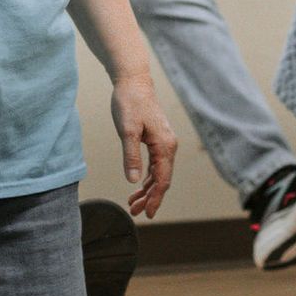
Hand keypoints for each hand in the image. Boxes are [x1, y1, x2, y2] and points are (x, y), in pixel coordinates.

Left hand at [111, 72, 177, 217]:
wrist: (133, 81)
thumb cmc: (130, 102)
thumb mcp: (126, 131)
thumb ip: (130, 156)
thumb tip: (132, 180)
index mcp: (164, 145)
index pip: (162, 179)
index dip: (155, 198)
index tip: (147, 214)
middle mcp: (169, 146)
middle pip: (162, 179)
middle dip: (150, 197)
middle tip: (135, 212)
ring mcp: (164, 142)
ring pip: (158, 173)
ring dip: (147, 189)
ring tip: (133, 203)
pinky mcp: (157, 139)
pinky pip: (155, 164)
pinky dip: (147, 177)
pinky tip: (137, 185)